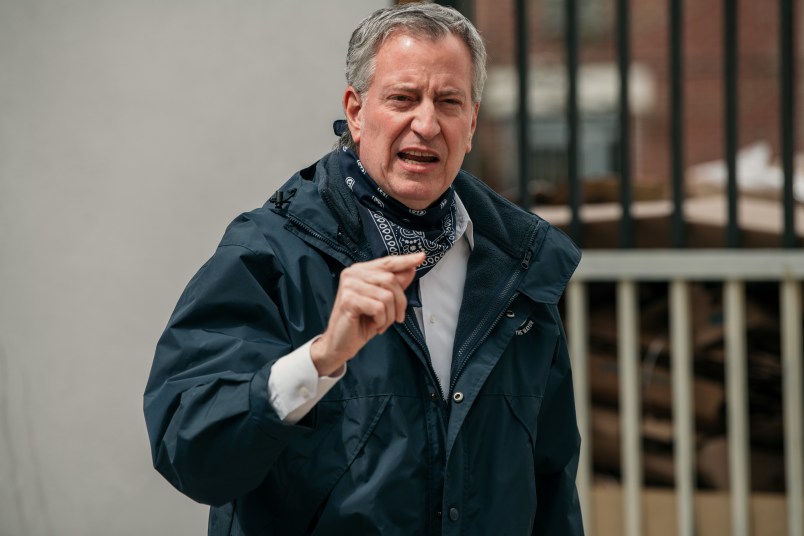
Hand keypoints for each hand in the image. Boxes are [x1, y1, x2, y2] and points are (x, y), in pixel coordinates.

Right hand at [311, 252, 424, 376]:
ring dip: (389, 315)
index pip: (387, 262)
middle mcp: (353, 273)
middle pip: (391, 280)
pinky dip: (381, 321)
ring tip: (380, 323)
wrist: (341, 343)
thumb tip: (410, 269)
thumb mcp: (383, 303)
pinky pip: (379, 308)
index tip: (422, 257)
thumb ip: (395, 285)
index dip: (405, 260)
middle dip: (399, 303)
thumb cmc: (361, 322)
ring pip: (387, 296)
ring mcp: (349, 285)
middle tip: (396, 318)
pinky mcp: (349, 299)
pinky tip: (374, 325)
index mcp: (360, 271)